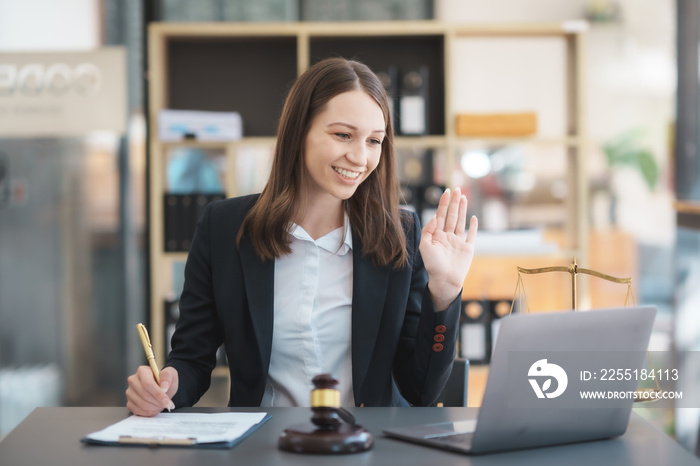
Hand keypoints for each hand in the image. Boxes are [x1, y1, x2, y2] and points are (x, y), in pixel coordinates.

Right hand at [126, 366, 177, 416]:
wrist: (163, 388)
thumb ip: (167, 377)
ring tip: (162, 406)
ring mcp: (130, 392)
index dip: (158, 394)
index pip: (147, 384)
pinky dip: (148, 413)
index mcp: (142, 371)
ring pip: (141, 404)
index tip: (167, 401)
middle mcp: (133, 380)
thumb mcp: (171, 374)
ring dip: (154, 408)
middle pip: (144, 395)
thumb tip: (164, 386)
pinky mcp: (129, 402)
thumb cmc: (165, 380)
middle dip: (158, 402)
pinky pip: (137, 411)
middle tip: (167, 404)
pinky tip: (155, 409)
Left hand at [419, 187, 477, 310]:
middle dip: (454, 202)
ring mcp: (458, 242)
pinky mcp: (468, 249)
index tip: (446, 192)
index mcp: (437, 236)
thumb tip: (435, 217)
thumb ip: (428, 230)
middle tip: (457, 189)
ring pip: (460, 222)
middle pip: (451, 216)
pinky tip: (473, 217)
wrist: (444, 281)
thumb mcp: (424, 247)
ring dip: (462, 209)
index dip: (443, 204)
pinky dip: (473, 226)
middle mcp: (447, 237)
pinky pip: (471, 235)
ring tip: (464, 197)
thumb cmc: (432, 265)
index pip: (440, 215)